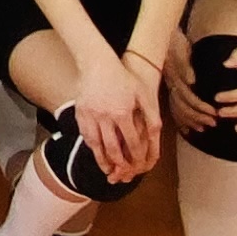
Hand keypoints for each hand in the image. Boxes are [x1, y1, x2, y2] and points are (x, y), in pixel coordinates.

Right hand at [75, 51, 160, 178]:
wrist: (97, 62)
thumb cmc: (123, 77)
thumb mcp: (142, 93)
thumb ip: (150, 114)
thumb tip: (156, 134)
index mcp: (123, 112)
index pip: (132, 142)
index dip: (137, 156)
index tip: (139, 165)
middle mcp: (105, 116)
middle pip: (113, 148)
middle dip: (120, 163)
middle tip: (123, 172)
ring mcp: (90, 114)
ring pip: (96, 145)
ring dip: (102, 160)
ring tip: (108, 170)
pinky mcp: (80, 112)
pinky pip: (85, 135)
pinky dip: (91, 147)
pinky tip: (96, 152)